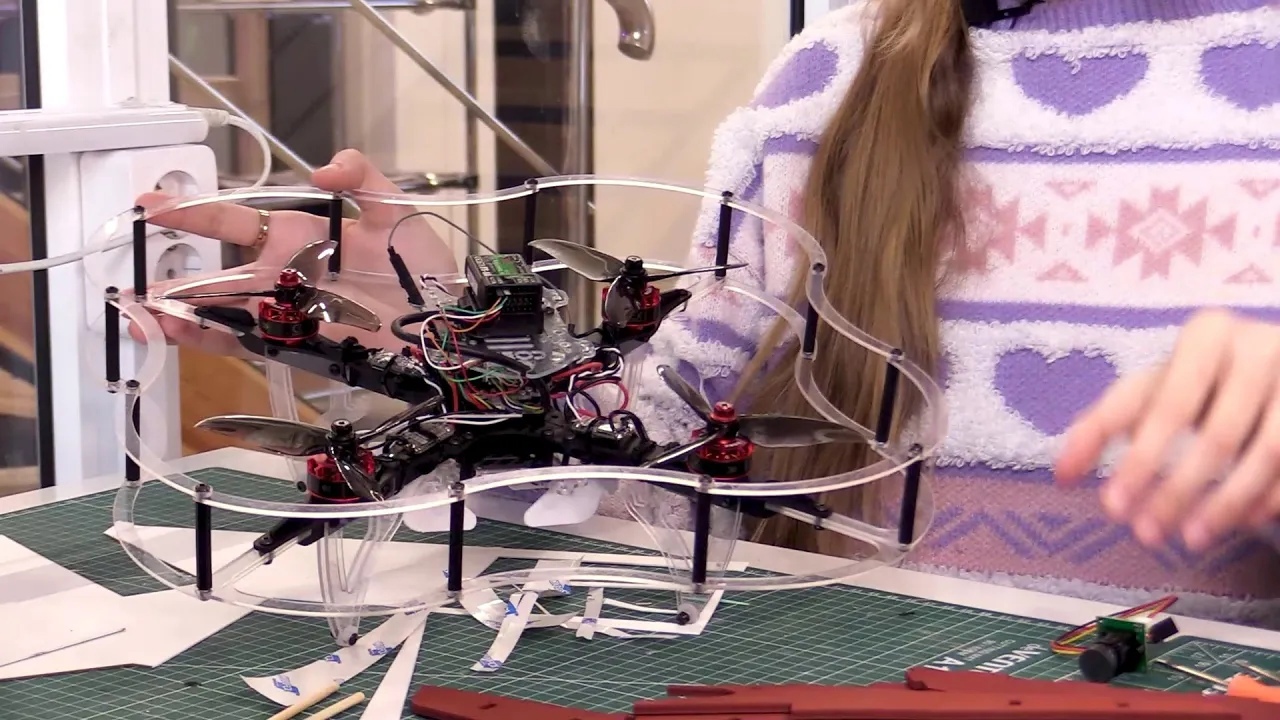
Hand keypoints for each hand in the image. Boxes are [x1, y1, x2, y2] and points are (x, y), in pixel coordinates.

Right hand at [129, 149, 454, 353]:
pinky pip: (245, 341)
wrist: (450, 324)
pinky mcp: (297, 344)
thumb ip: (361, 176)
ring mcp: (288, 312)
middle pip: (217, 272)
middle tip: (129, 273)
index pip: (236, 218)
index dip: (194, 211)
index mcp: (302, 236)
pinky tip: (178, 333)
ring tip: (141, 312)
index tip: (153, 204)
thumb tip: (323, 166)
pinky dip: (210, 338)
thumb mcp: (397, 209)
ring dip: (180, 311)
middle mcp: (286, 274)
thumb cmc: (427, 269)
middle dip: (172, 273)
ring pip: (221, 310)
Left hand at [1055, 309, 1279, 551]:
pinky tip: (1244, 524)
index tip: (1111, 508)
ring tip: (1191, 540)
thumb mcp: (1153, 388)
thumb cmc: (1199, 379)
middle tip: (1146, 535)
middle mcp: (1259, 347)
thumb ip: (1105, 423)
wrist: (1276, 362)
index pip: (1164, 406)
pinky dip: (1269, 497)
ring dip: (1224, 505)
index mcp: (1208, 333)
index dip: (1138, 461)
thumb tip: (1062, 476)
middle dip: (1177, 492)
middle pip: (1216, 436)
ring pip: (1265, 453)